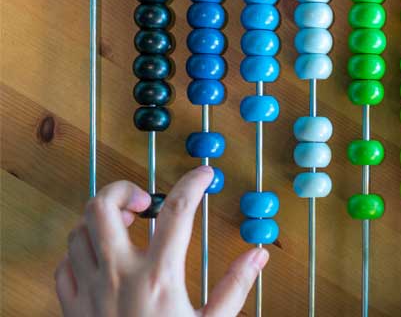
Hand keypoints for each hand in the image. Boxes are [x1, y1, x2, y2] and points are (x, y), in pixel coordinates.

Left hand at [55, 165, 268, 316]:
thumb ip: (235, 287)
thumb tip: (257, 256)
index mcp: (158, 278)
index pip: (177, 212)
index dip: (194, 183)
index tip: (204, 174)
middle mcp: (119, 276)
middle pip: (103, 208)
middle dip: (122, 189)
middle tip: (145, 199)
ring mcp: (90, 290)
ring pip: (79, 232)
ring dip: (101, 220)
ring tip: (124, 226)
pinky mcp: (73, 308)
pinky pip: (64, 265)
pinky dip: (79, 251)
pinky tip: (100, 257)